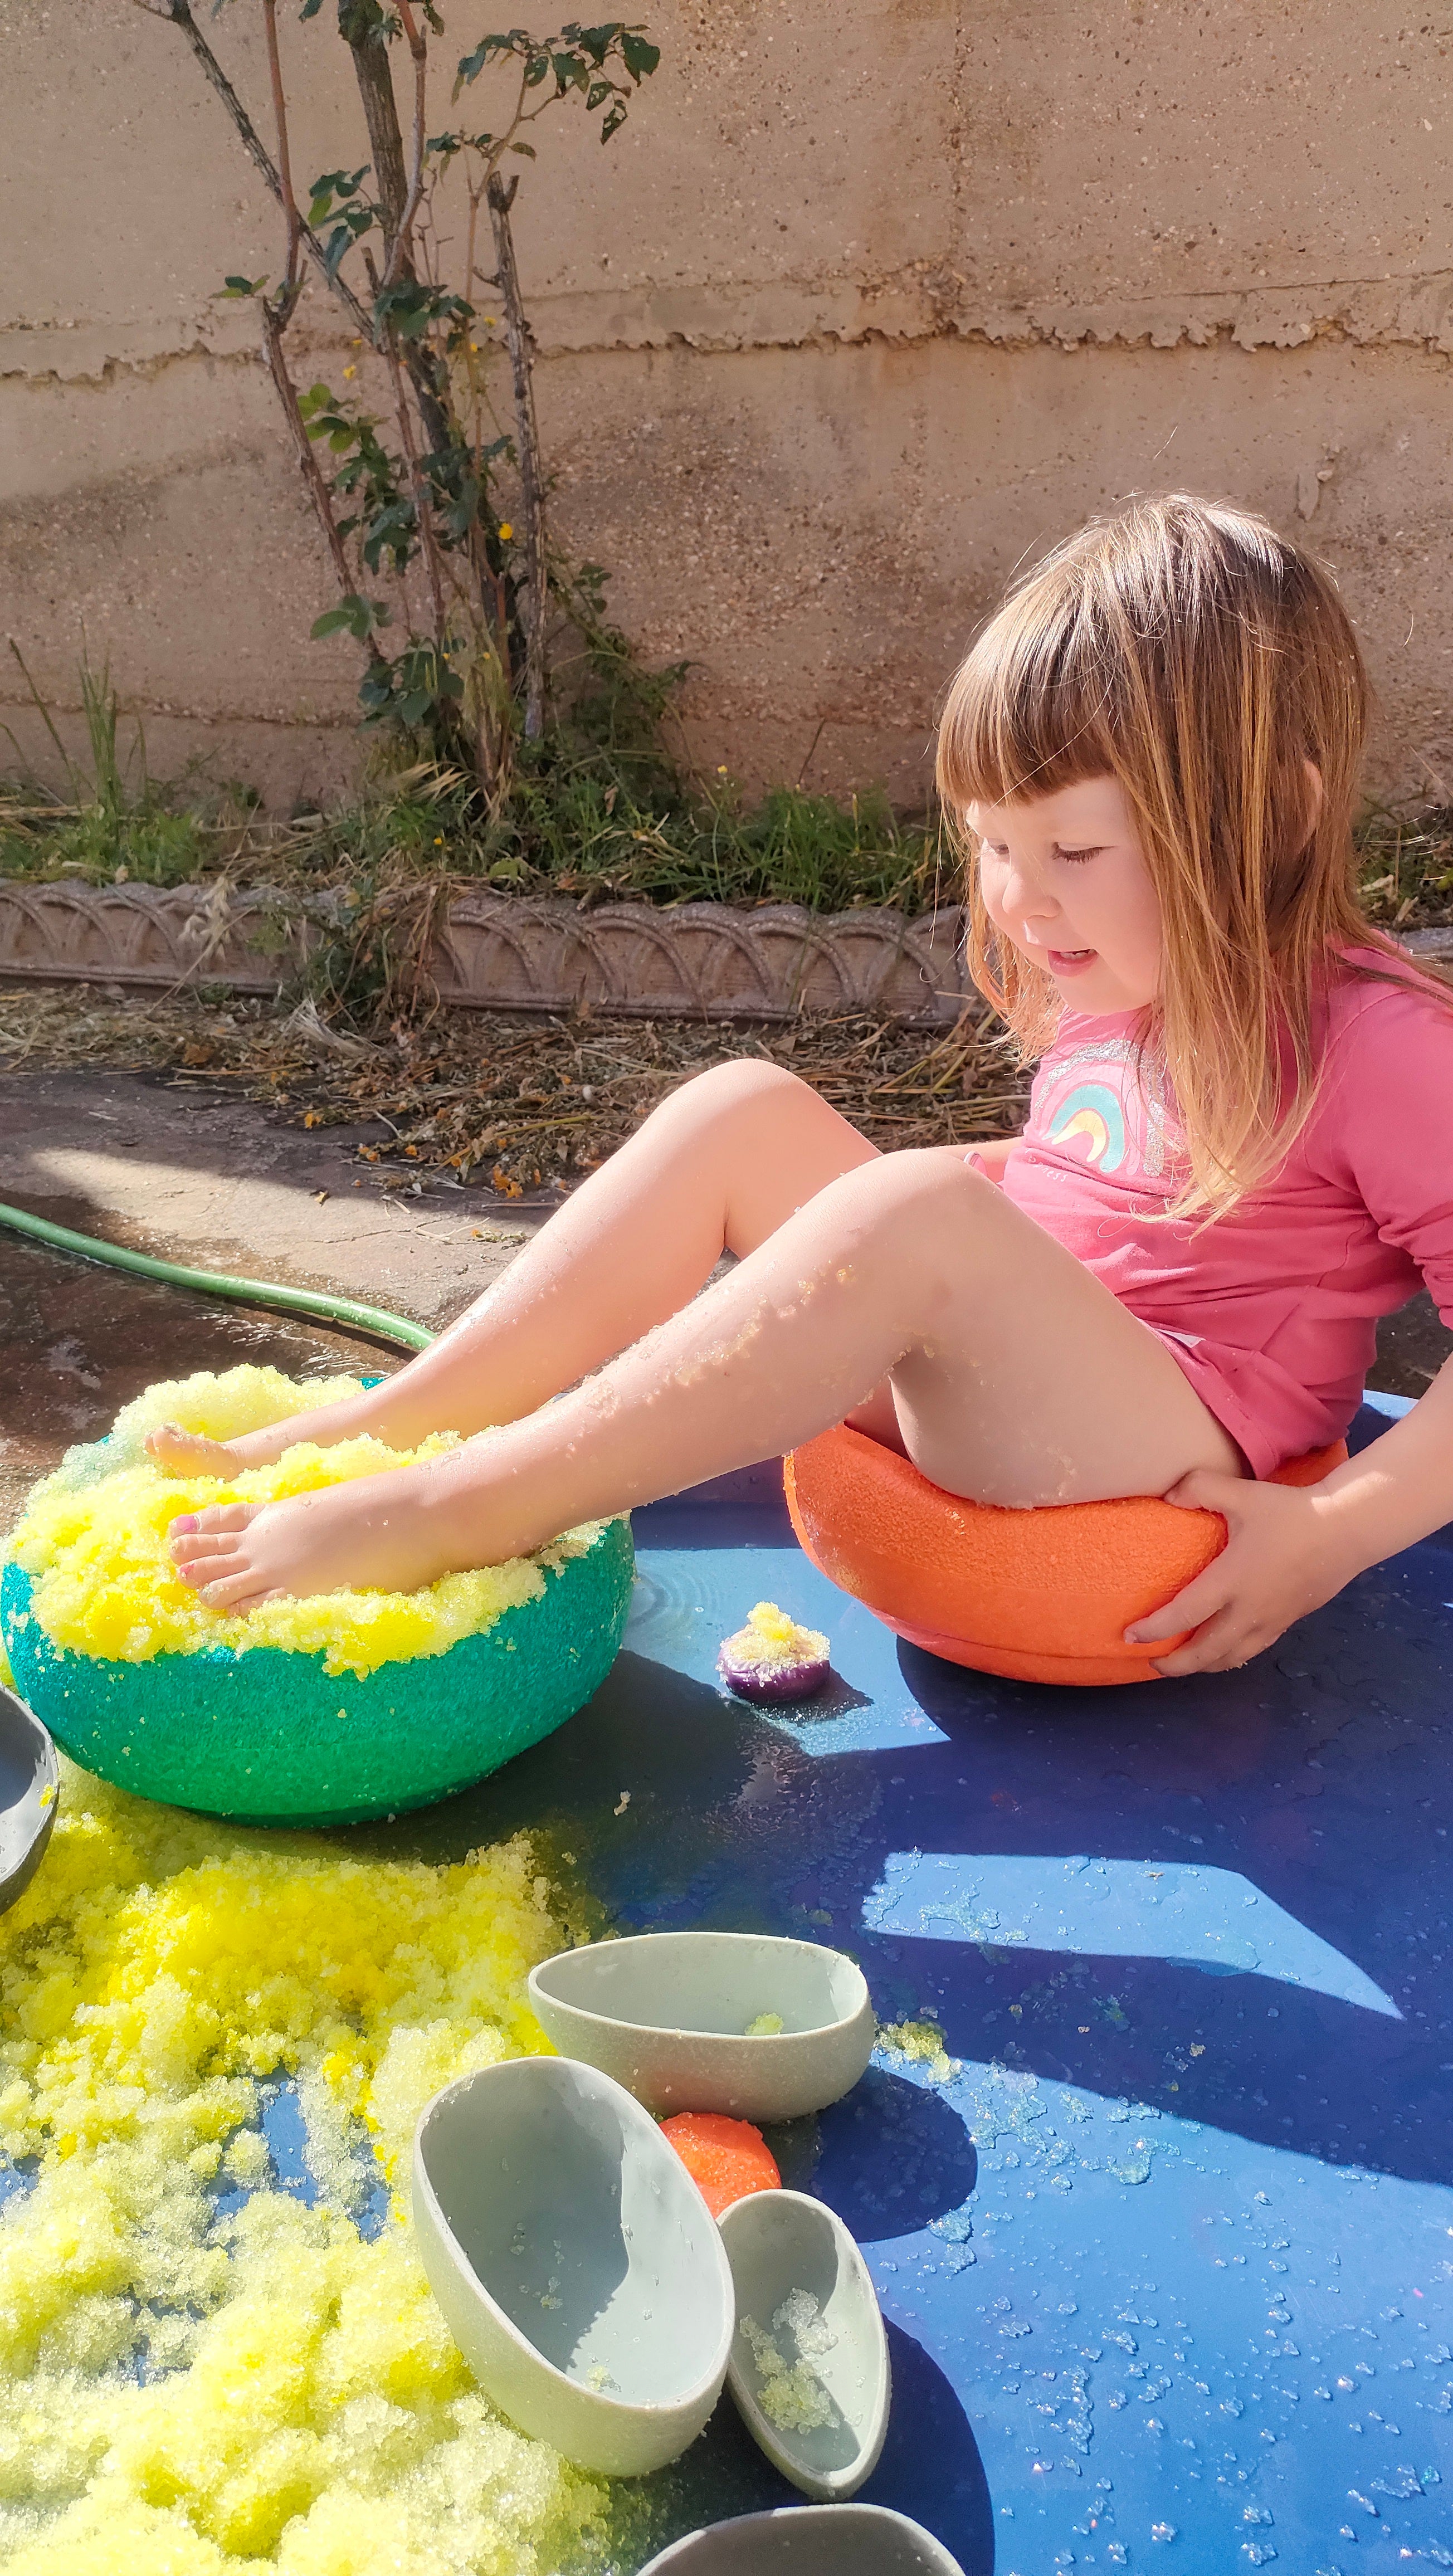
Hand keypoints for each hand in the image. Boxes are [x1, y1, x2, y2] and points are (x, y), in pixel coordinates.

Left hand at [1124, 1469, 1359, 1676]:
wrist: (1346, 1530)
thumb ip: (1200, 1488)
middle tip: (1151, 1663)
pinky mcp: (1287, 1622)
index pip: (1184, 1615)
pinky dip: (1230, 1658)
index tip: (1130, 1635)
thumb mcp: (1243, 1493)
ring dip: (1203, 1666)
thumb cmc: (1291, 1513)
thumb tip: (1168, 1495)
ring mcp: (1270, 1621)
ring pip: (1231, 1658)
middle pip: (1205, 1652)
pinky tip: (1223, 1653)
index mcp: (1232, 1582)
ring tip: (1182, 1663)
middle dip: (1175, 1664)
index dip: (1154, 1629)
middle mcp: (1249, 1611)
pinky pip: (1252, 1650)